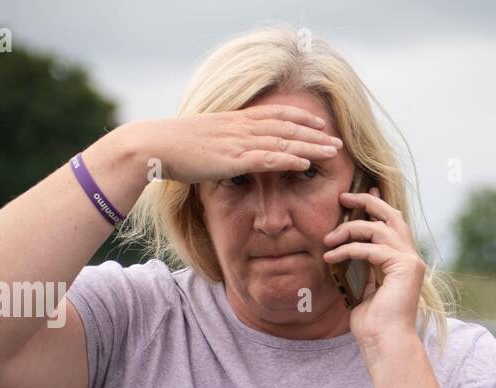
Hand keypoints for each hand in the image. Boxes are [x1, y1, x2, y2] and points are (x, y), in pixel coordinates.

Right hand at [120, 105, 342, 184]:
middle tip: (340, 140)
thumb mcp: (204, 141)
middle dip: (315, 134)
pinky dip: (290, 160)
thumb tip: (229, 152)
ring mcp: (239, 142)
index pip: (276, 115)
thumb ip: (222, 144)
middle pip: (287, 127)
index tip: (319, 122)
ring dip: (312, 147)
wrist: (154, 145)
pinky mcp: (234, 159)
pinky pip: (268, 159)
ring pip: (284, 142)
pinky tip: (307, 164)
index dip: (300, 118)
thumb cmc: (174, 147)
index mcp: (235, 120)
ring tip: (335, 152)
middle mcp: (242, 127)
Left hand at [322, 186, 426, 348]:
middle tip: (343, 198)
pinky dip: (348, 250)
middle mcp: (410, 258)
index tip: (353, 200)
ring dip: (349, 230)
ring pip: (378, 229)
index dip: (374, 207)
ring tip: (328, 240)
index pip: (391, 224)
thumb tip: (348, 251)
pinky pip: (370, 248)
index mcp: (403, 262)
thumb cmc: (373, 324)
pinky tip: (330, 257)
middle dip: (367, 202)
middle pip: (392, 215)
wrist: (385, 343)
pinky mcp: (404, 267)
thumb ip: (363, 269)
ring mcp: (410, 261)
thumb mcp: (364, 290)